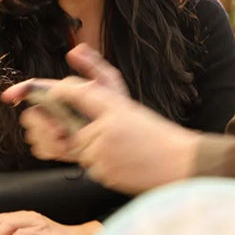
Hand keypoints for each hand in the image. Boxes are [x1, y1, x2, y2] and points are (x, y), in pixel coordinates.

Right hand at [1, 45, 128, 162]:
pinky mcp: (59, 148)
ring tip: (69, 138)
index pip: (36, 89)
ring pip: (34, 133)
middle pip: (31, 114)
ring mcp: (57, 130)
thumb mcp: (110, 83)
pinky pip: (42, 150)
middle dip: (41, 123)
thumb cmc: (120, 108)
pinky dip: (53, 150)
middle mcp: (57, 110)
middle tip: (60, 128)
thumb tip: (75, 50)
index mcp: (65, 93)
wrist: (126, 141)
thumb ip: (93, 65)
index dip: (21, 90)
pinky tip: (68, 148)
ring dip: (49, 138)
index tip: (10, 96)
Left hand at [32, 78, 199, 194]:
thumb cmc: (158, 136)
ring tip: (122, 150)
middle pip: (74, 128)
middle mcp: (107, 126)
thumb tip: (77, 62)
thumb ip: (101, 94)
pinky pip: (91, 168)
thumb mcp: (130, 108)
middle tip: (106, 134)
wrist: (180, 163)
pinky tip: (123, 162)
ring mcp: (104, 151)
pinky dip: (102, 166)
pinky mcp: (104, 172)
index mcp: (116, 106)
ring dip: (92, 150)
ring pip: (82, 150)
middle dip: (81, 132)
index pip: (79, 93)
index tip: (54, 92)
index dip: (62, 92)